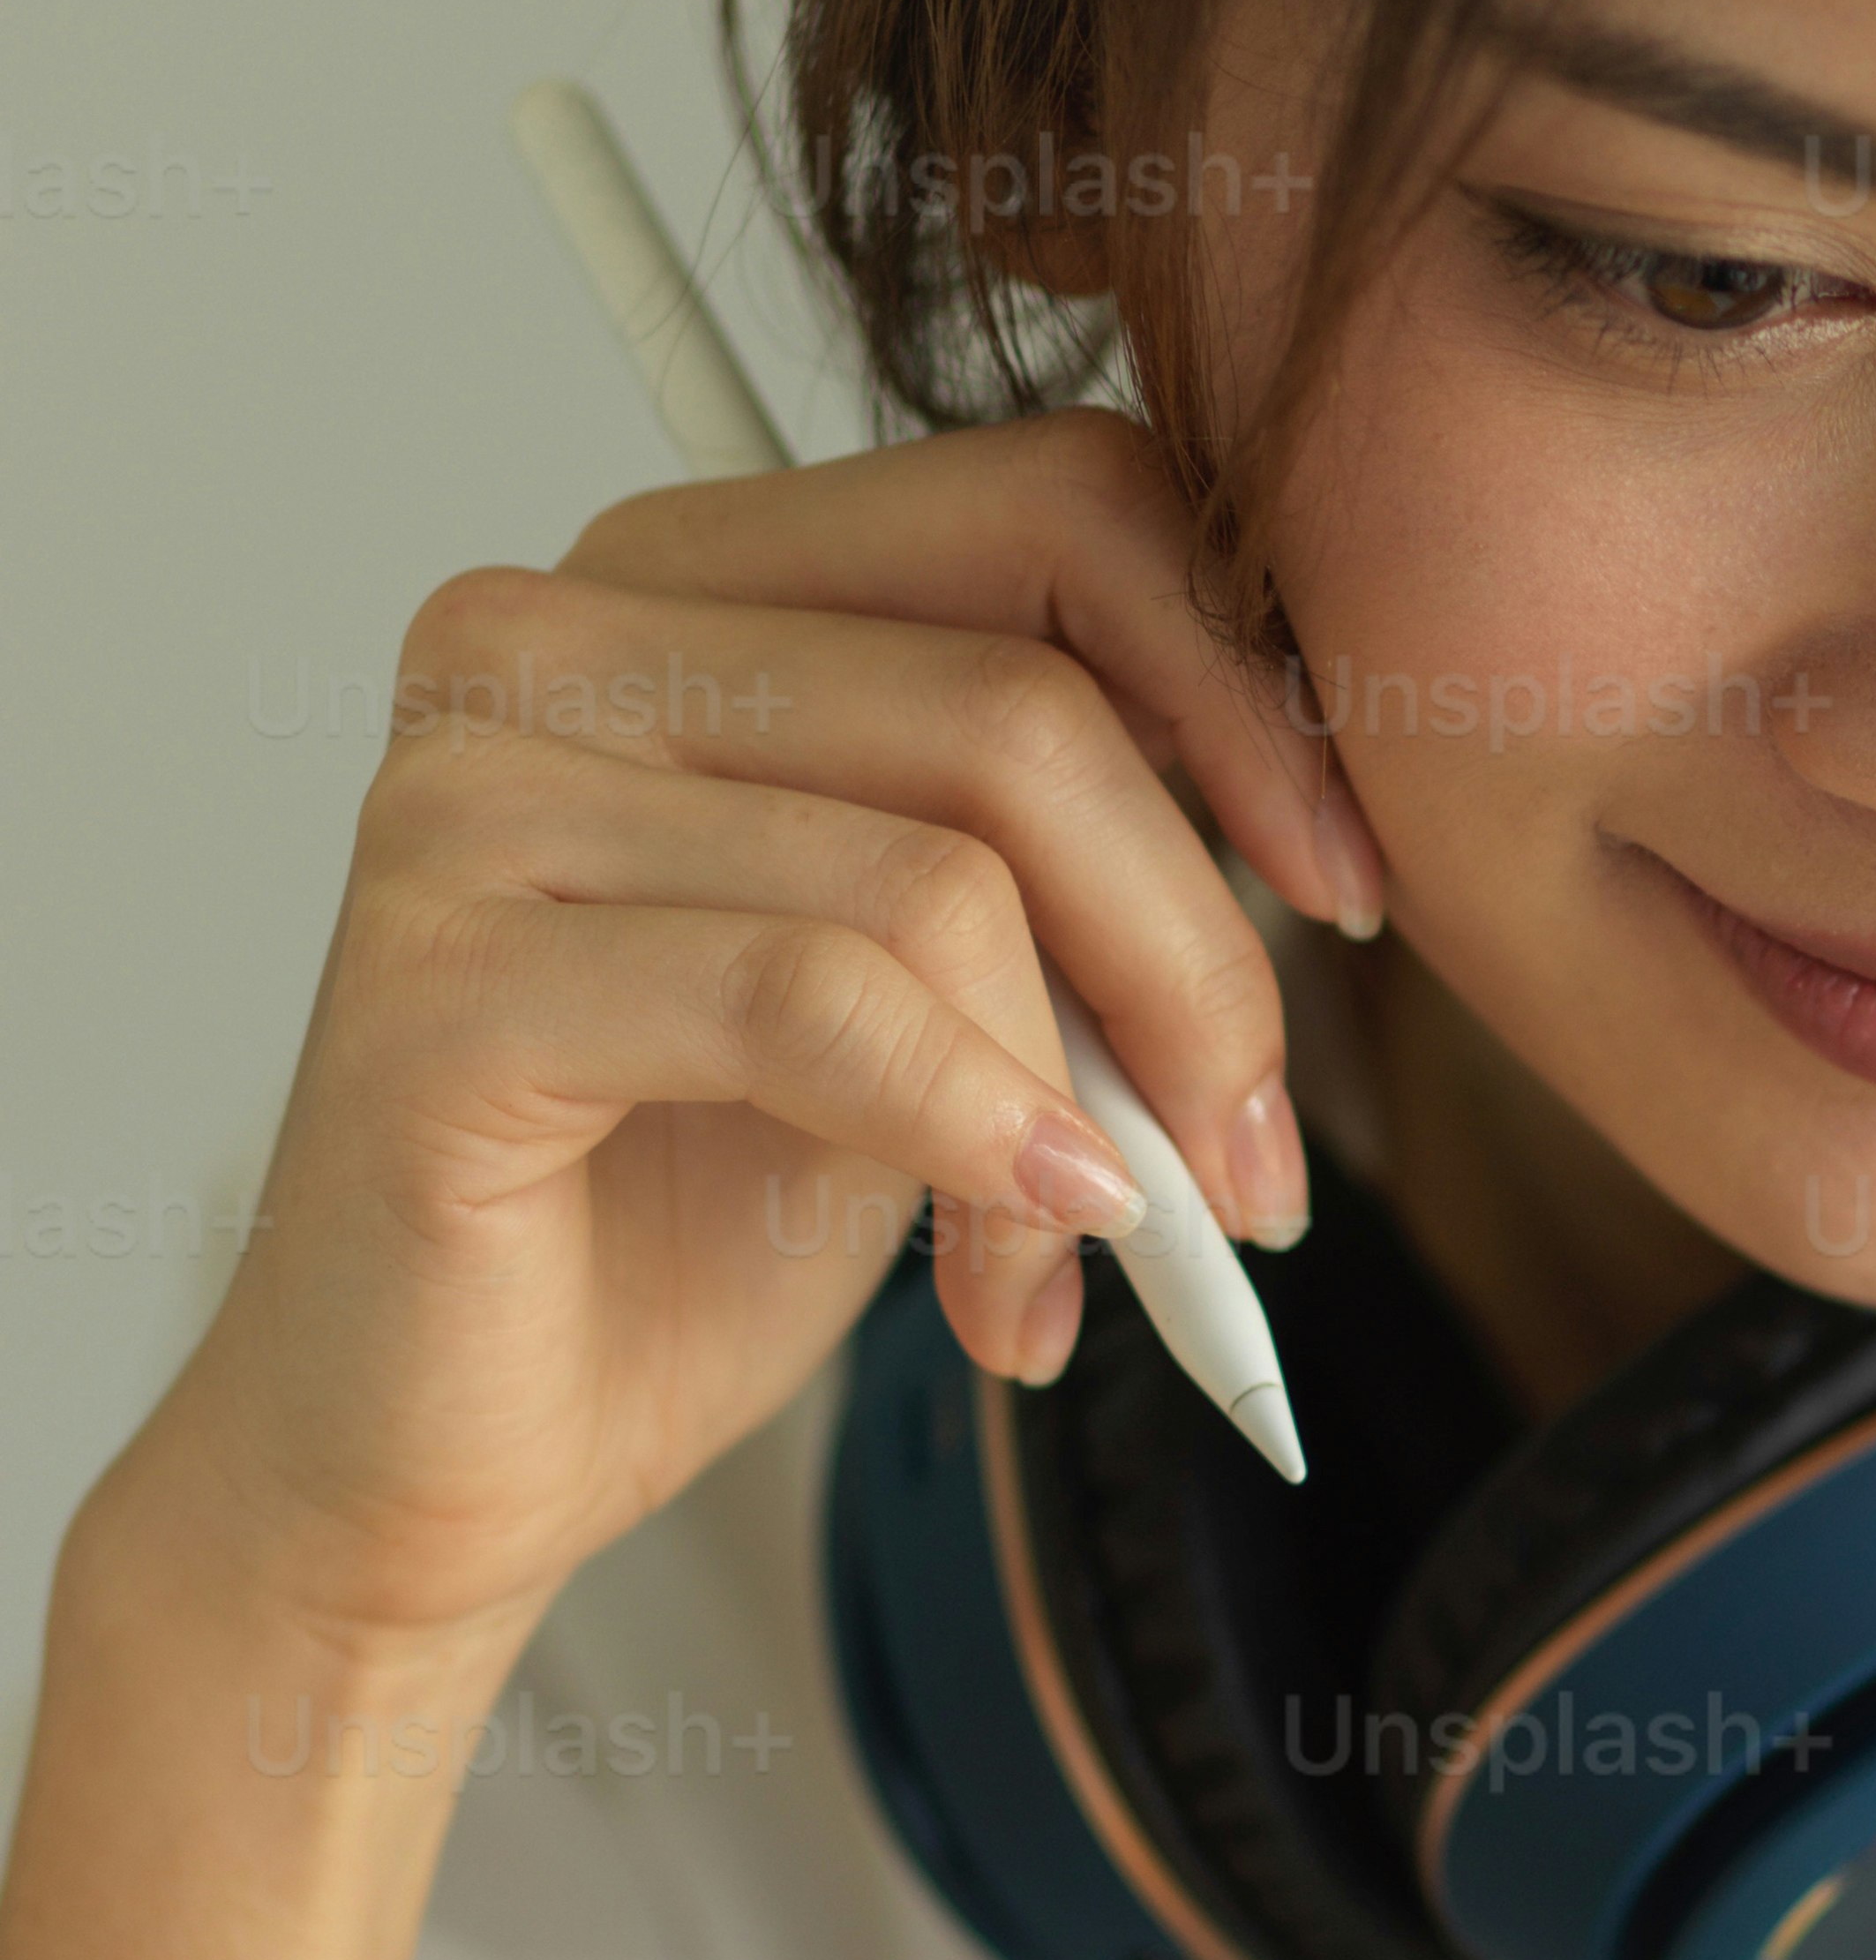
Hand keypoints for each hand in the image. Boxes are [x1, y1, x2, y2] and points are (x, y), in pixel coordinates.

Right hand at [122, 409, 1386, 1671]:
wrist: (453, 1448)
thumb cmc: (686, 1210)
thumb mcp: (946, 992)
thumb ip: (1075, 857)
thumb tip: (1325, 828)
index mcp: (688, 583)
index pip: (1051, 511)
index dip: (1245, 693)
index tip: (1347, 892)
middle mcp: (554, 637)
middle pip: (1022, 707)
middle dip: (1197, 961)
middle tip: (1248, 1166)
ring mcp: (475, 793)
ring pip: (943, 876)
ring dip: (1083, 1110)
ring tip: (1081, 1261)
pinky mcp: (444, 976)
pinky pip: (812, 1005)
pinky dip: (968, 1135)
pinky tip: (1017, 1257)